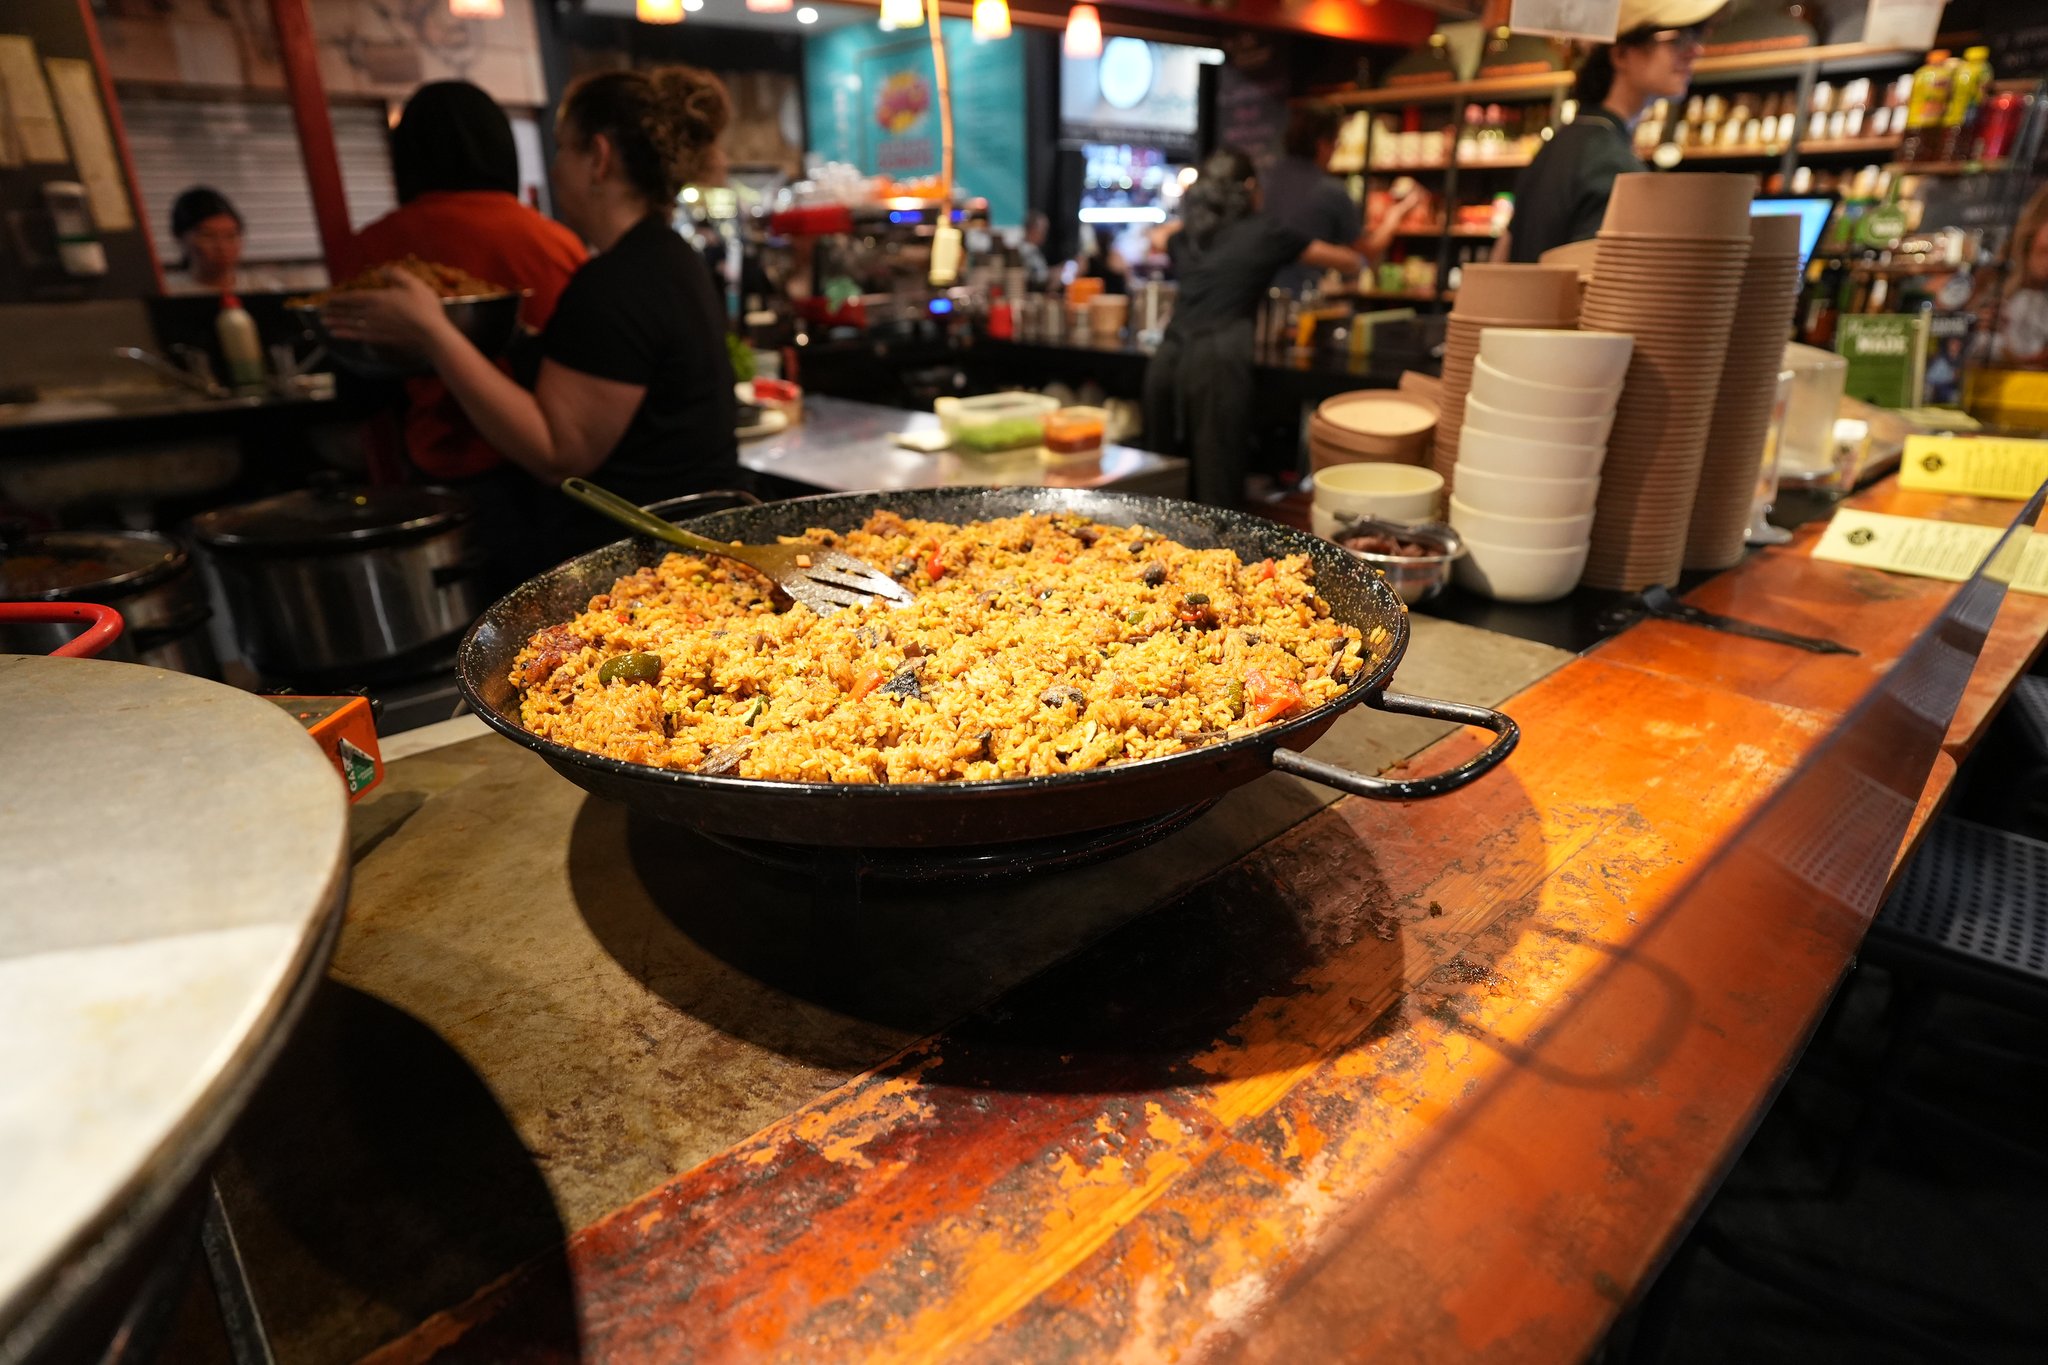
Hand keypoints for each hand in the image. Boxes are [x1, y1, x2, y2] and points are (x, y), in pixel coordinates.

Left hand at [320, 267, 452, 354]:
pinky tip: (336, 335)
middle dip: (334, 310)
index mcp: (378, 298)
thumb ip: (396, 275)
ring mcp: (374, 327)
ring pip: (349, 323)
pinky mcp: (380, 339)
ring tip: (323, 322)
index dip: (340, 298)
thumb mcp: (412, 284)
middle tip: (321, 310)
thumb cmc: (424, 308)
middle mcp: (371, 313)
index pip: (353, 297)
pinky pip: (357, 336)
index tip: (328, 298)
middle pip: (348, 311)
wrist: (431, 335)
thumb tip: (382, 270)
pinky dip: (344, 334)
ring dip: (335, 322)